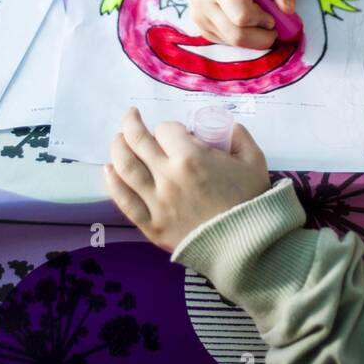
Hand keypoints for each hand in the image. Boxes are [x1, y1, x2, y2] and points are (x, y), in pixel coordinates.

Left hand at [106, 107, 270, 251]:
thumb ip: (240, 137)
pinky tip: (109, 171)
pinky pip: (124, 201)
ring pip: (125, 168)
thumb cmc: (250, 201)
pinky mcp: (151, 225)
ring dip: (118, 148)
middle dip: (131, 124)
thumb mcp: (254, 160)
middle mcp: (168, 176)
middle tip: (131, 117)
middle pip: (138, 141)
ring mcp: (156, 202)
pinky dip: (113, 183)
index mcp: (192, 157)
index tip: (175, 133)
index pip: (165, 130)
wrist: (246, 246)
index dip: (169, 127)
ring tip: (118, 140)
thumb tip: (229, 128)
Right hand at [190, 0, 297, 49]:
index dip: (261, 18)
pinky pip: (228, 43)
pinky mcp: (203, 30)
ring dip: (255, 39)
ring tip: (263, 24)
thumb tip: (287, 9)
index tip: (272, 14)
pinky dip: (245, 39)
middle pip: (236, 34)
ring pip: (233, 42)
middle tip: (273, 26)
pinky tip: (249, 25)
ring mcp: (200, 17)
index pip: (241, 13)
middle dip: (262, 35)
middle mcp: (202, 0)